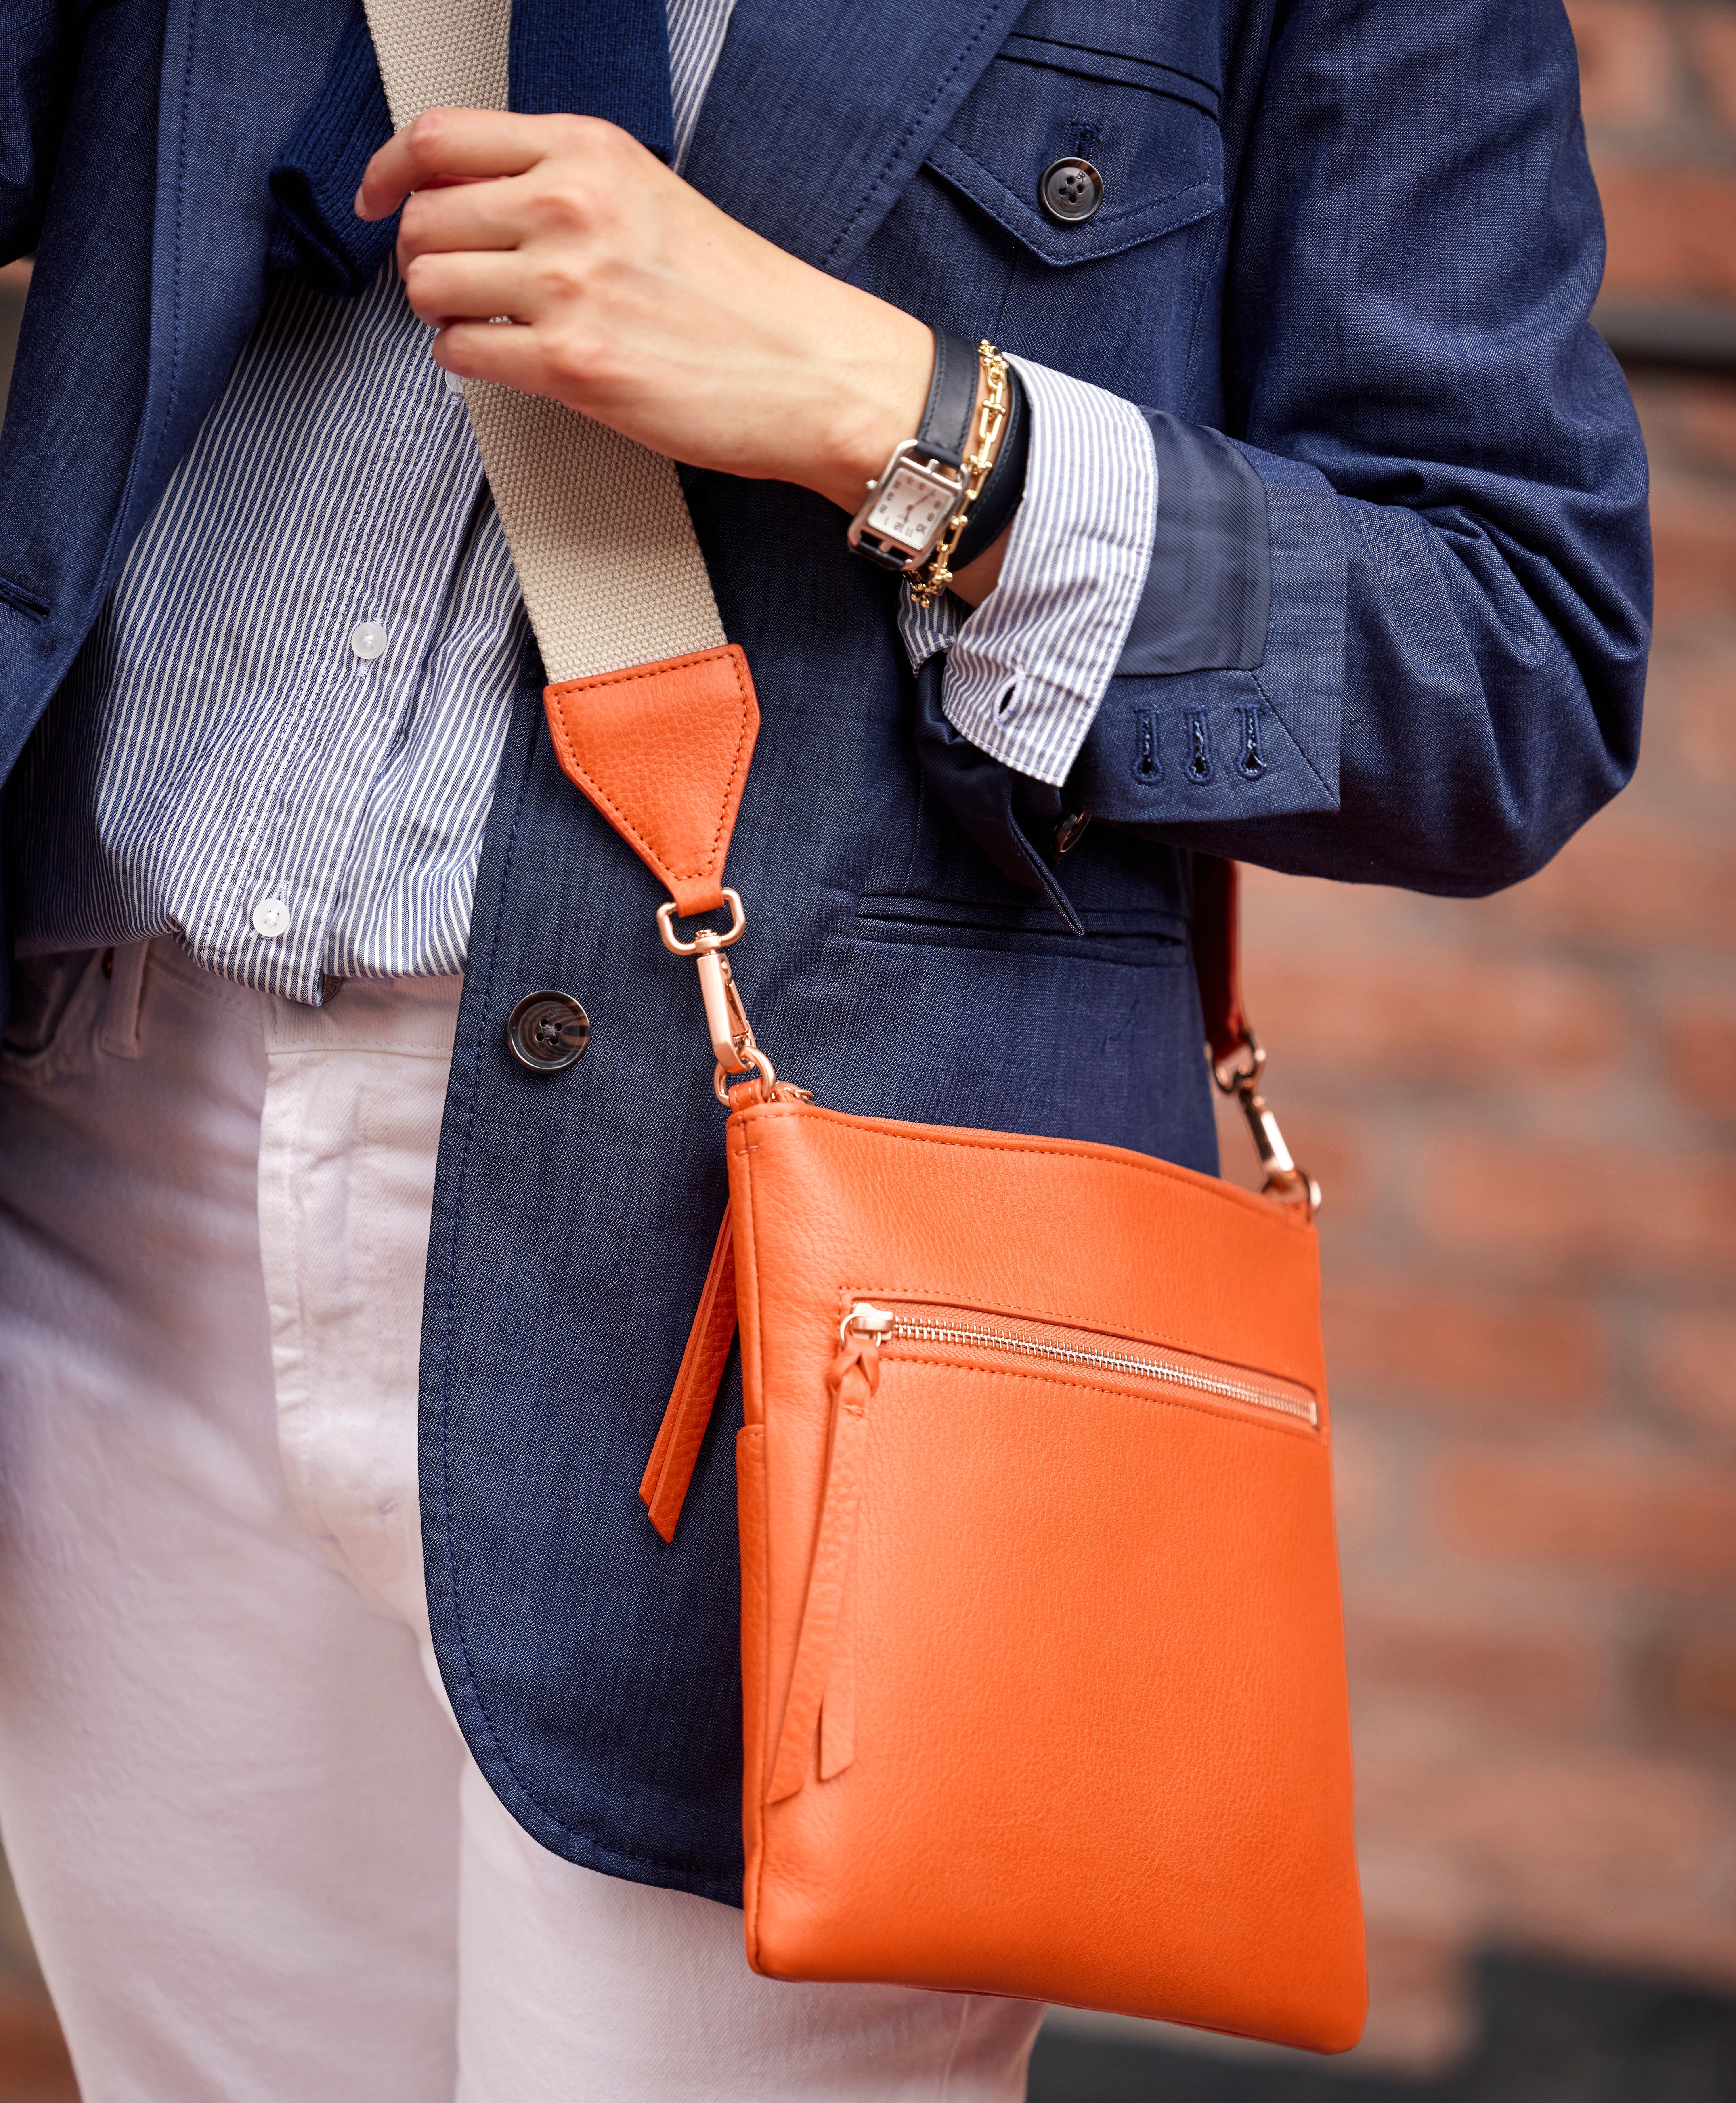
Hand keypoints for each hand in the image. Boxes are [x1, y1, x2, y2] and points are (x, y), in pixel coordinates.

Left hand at [357, 109, 933, 515]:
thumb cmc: (743, 299)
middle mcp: (569, 204)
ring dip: (440, 313)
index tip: (378, 198)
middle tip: (452, 285)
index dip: (388, 172)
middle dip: (421, 258)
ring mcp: (566, 284)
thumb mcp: (649, 199)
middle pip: (422, 216)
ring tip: (484, 326)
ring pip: (428, 286)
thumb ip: (563, 185)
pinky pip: (460, 353)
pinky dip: (467, 362)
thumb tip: (477, 201)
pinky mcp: (569, 363)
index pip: (439, 138)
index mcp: (588, 151)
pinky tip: (506, 362)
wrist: (812, 371)